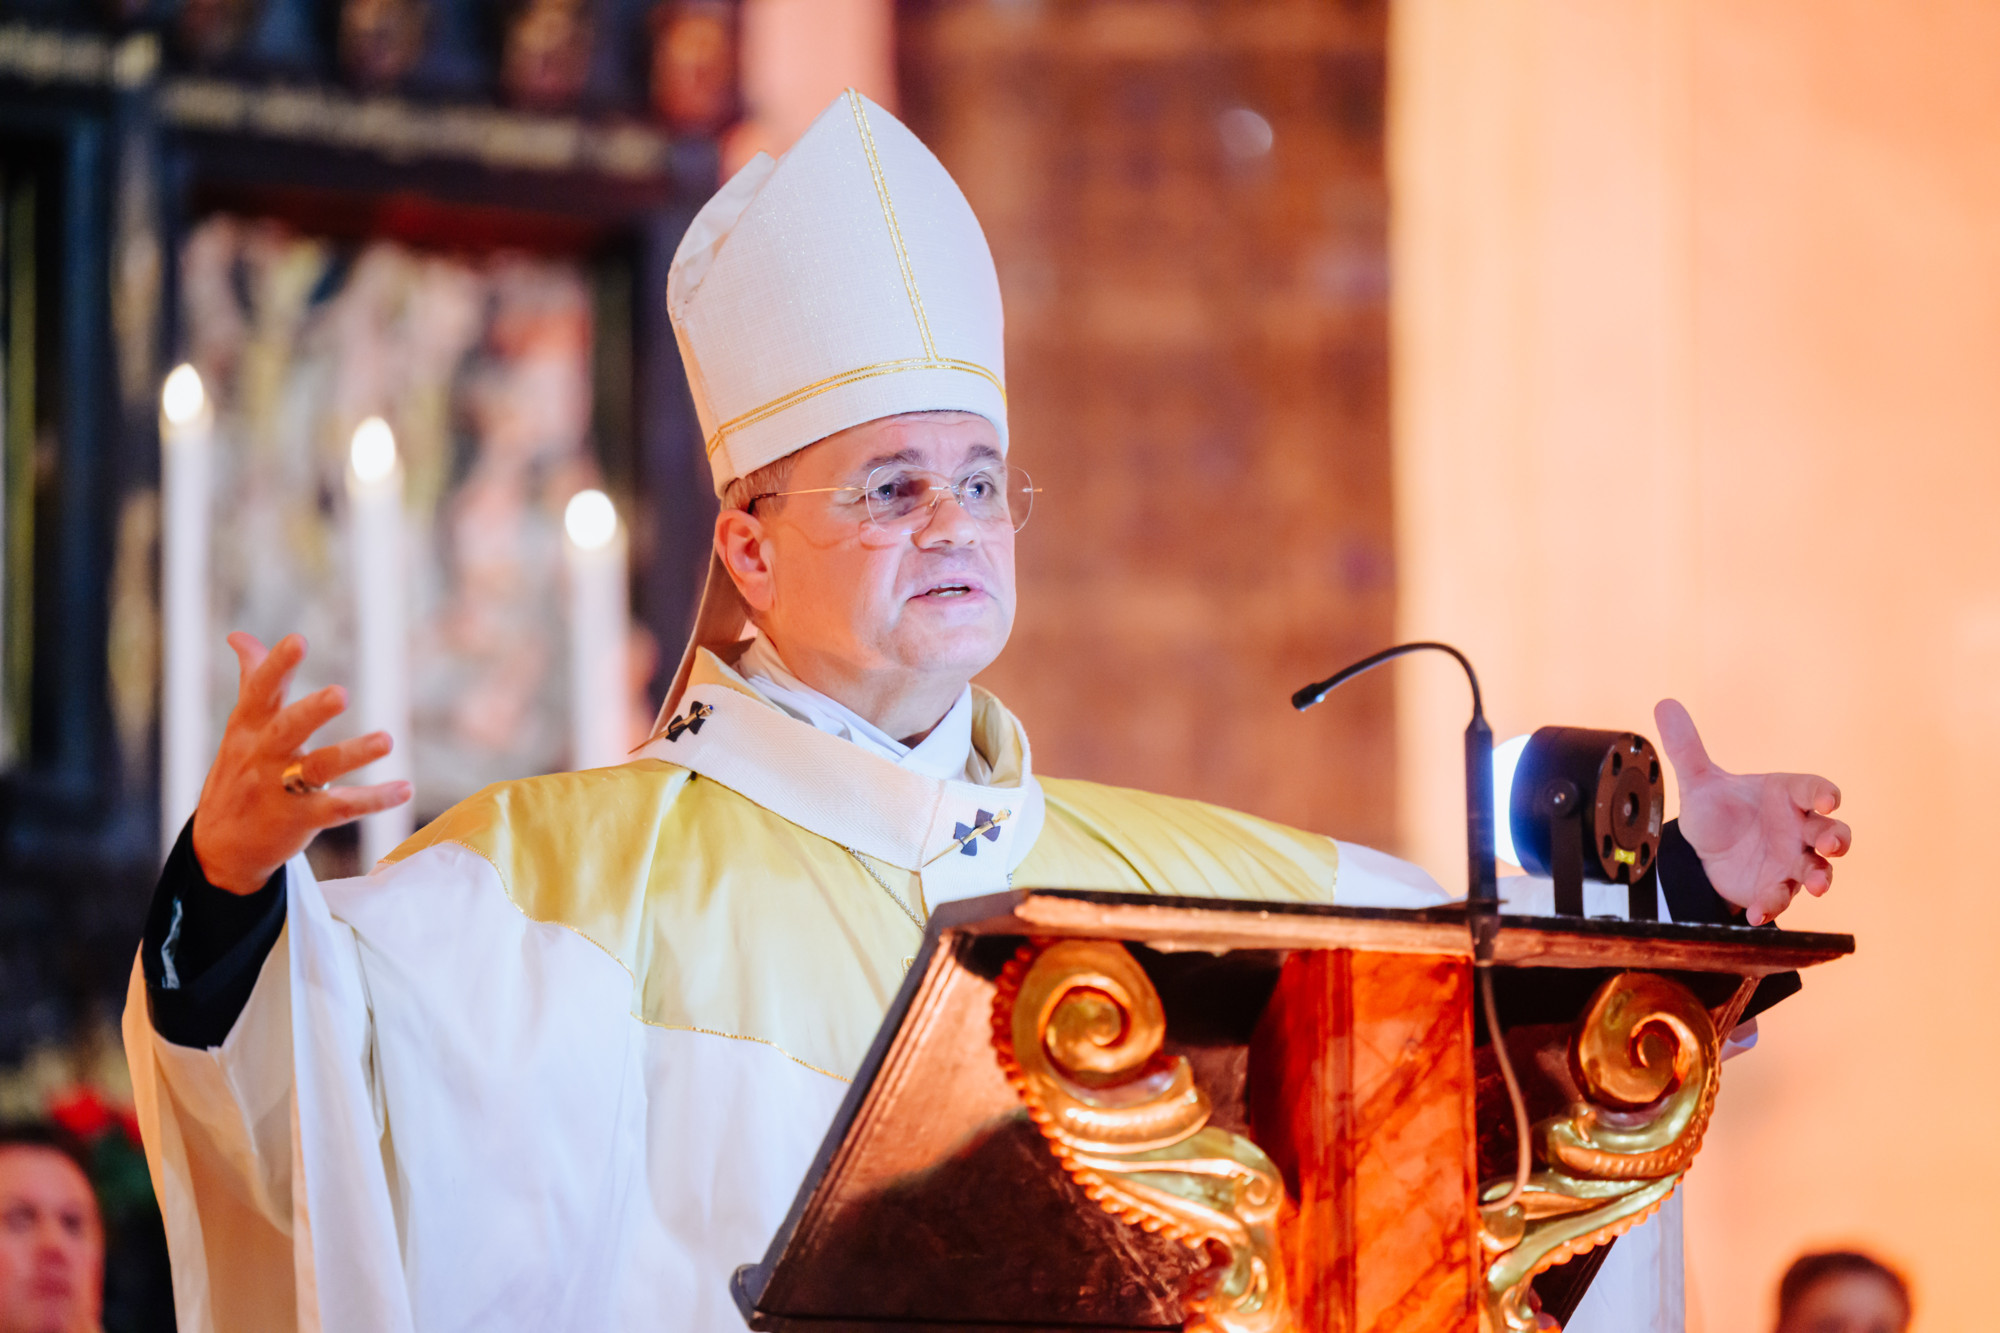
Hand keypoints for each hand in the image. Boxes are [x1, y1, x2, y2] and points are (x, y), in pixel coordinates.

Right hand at [190, 632, 412, 893]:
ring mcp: (281, 790)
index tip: (298, 641)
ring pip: (319, 769)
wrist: (220, 846)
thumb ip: (251, 680)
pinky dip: (374, 799)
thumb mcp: (239, 728)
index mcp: (248, 728)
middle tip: (341, 693)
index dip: (277, 666)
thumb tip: (239, 636)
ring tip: (387, 740)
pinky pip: (341, 807)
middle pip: (287, 730)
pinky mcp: (301, 820)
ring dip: (353, 754)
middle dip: (311, 713)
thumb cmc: (239, 772)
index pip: (261, 692)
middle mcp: (263, 756)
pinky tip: (405, 789)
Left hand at [1653, 698, 1850, 924]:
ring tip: (1818, 885)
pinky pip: (1781, 897)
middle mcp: (1798, 828)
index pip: (1813, 789)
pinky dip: (1772, 904)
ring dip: (1821, 876)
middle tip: (1832, 844)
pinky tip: (1758, 912)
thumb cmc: (1718, 811)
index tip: (1828, 799)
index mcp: (1786, 795)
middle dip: (1836, 838)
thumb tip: (1664, 703)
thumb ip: (1686, 748)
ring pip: (1819, 868)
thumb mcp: (1699, 782)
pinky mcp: (1776, 886)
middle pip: (1830, 831)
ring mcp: (1792, 860)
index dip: (1824, 793)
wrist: (1705, 851)